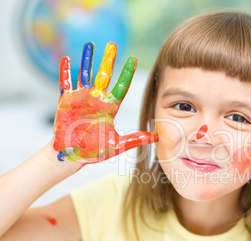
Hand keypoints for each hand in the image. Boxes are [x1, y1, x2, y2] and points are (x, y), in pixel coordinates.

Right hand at [53, 42, 157, 164]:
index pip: (121, 87)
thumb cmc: (94, 151)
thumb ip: (135, 139)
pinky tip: (65, 59)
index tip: (133, 59)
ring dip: (87, 60)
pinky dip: (65, 71)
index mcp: (109, 108)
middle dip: (109, 60)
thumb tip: (156, 137)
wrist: (72, 156)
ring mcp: (81, 99)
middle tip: (113, 44)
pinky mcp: (66, 102)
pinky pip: (65, 83)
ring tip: (90, 44)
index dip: (127, 73)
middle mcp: (96, 100)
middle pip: (104, 76)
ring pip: (85, 74)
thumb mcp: (117, 144)